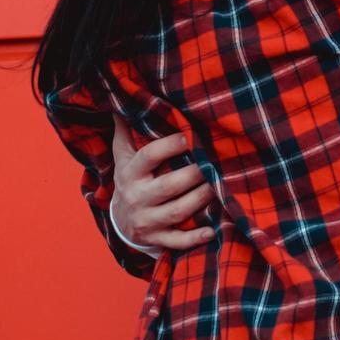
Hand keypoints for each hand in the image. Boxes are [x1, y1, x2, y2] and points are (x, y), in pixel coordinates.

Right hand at [109, 115, 216, 251]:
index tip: (190, 137)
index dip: (169, 146)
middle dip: (194, 175)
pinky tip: (212, 231)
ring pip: (177, 212)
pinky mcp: (156, 239)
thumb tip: (127, 98)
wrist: (119, 221)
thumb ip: (126, 130)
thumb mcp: (123, 156)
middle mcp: (137, 197)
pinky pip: (177, 241)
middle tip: (215, 164)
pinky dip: (195, 238)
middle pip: (168, 186)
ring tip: (221, 187)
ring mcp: (147, 220)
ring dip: (201, 200)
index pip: (149, 157)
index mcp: (130, 173)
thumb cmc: (130, 180)